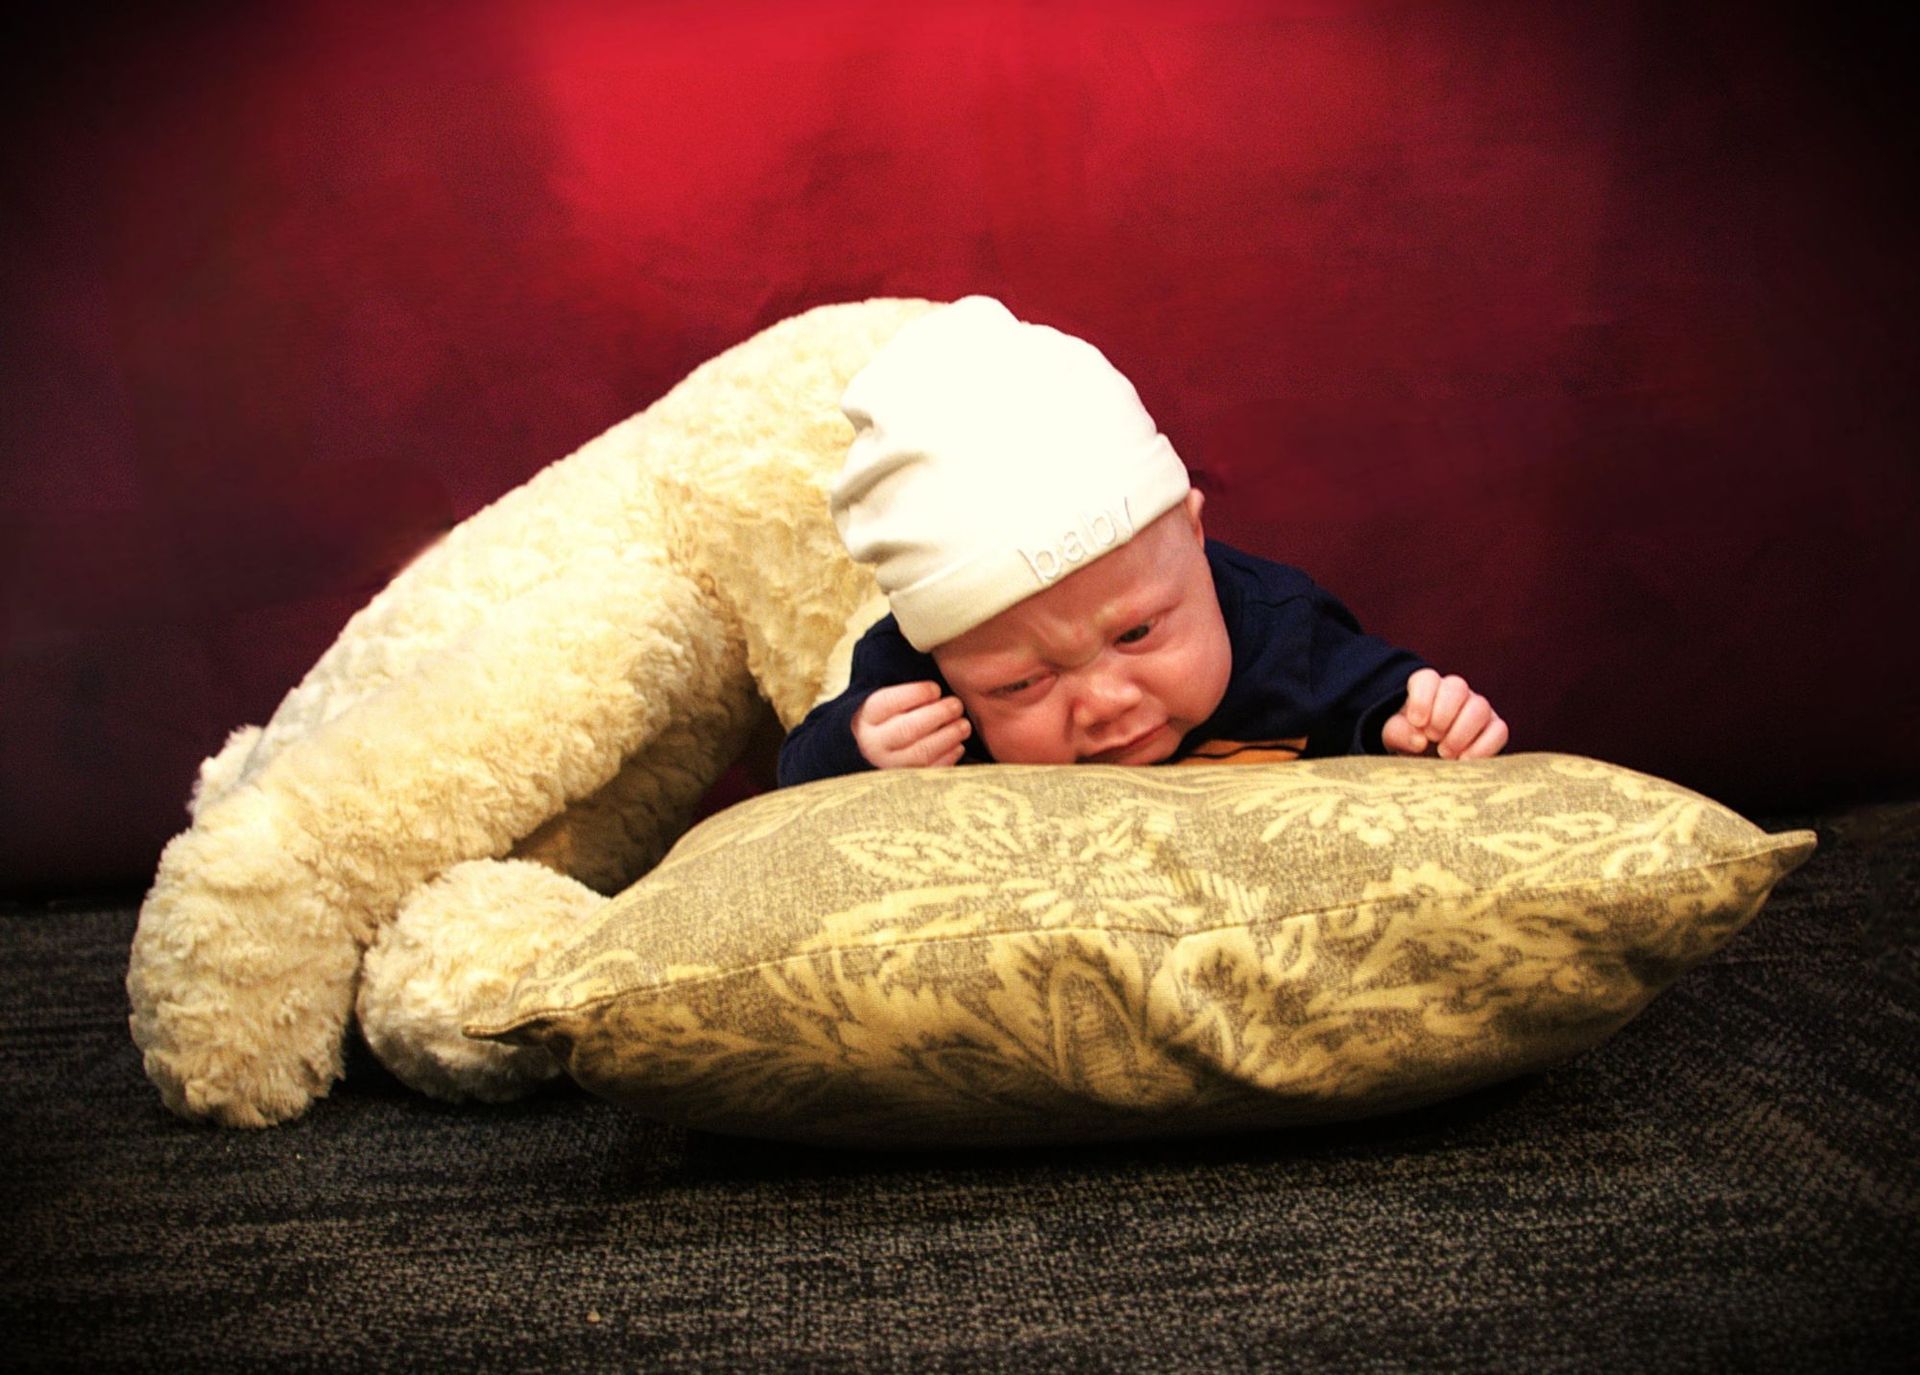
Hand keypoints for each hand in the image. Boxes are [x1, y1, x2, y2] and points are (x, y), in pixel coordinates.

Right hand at [853, 681, 972, 768]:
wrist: (870, 747)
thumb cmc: (889, 712)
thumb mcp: (886, 692)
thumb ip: (899, 671)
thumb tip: (913, 639)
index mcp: (866, 715)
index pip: (888, 703)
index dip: (915, 694)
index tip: (934, 689)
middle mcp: (873, 742)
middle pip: (906, 729)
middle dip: (937, 715)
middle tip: (956, 705)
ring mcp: (889, 765)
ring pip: (920, 753)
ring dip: (947, 737)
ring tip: (963, 725)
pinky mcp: (906, 780)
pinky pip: (929, 772)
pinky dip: (947, 758)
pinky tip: (958, 744)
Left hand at [1381, 669, 1507, 759]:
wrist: (1429, 758)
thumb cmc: (1410, 740)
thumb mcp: (1396, 736)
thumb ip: (1399, 733)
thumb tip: (1419, 740)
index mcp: (1427, 687)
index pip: (1427, 679)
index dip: (1422, 699)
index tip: (1417, 722)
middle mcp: (1456, 692)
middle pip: (1457, 687)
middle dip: (1442, 715)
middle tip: (1432, 738)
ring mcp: (1478, 708)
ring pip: (1480, 707)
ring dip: (1461, 733)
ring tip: (1445, 753)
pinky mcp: (1495, 728)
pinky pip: (1499, 730)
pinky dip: (1482, 748)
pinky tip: (1464, 761)